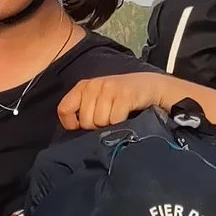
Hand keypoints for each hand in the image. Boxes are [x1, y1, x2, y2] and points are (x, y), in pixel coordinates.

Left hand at [56, 72, 183, 130]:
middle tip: (109, 119)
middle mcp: (94, 85)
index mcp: (84, 86)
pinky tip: (127, 115)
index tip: (83, 126)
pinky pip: (115, 120)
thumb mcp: (99, 99)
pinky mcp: (124, 95)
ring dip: (110, 125)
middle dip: (96, 126)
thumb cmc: (122, 98)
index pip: (64, 109)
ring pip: (100, 122)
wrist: (151, 87)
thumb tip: (73, 130)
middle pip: (85, 121)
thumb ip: (85, 109)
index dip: (72, 123)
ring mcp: (109, 89)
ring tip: (118, 116)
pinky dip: (121, 122)